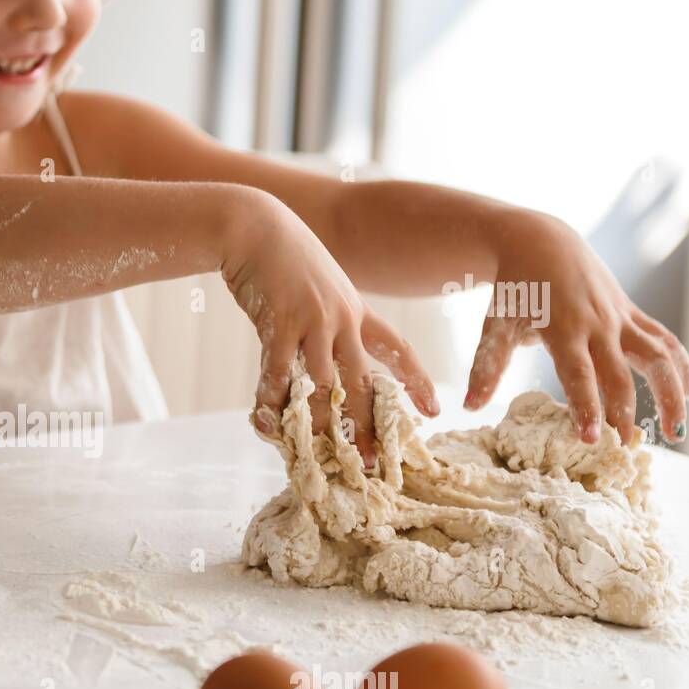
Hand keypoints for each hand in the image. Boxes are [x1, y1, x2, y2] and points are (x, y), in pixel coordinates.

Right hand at [224, 192, 438, 464]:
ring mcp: (313, 320)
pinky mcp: (280, 322)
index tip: (434, 411)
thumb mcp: (318, 283)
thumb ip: (326, 315)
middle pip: (362, 382)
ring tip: (320, 455)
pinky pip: (279, 372)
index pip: (396, 349)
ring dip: (320, 423)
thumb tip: (326, 346)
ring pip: (323, 384)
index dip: (415, 381)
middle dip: (370, 426)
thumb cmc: (283, 256)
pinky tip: (267, 424)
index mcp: (356, 310)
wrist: (254, 224)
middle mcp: (342, 318)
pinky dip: (272, 401)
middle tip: (376, 463)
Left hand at [466, 211, 688, 443]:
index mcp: (563, 330)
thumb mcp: (496, 326)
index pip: (579, 375)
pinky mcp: (632, 312)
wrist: (539, 242)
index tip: (589, 439)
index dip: (586, 407)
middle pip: (619, 374)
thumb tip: (468, 407)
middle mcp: (598, 324)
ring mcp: (620, 317)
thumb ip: (486, 368)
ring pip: (658, 356)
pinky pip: (664, 339)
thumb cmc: (514, 289)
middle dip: (623, 413)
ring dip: (671, 392)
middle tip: (624, 450)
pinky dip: (682, 364)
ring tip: (676, 429)